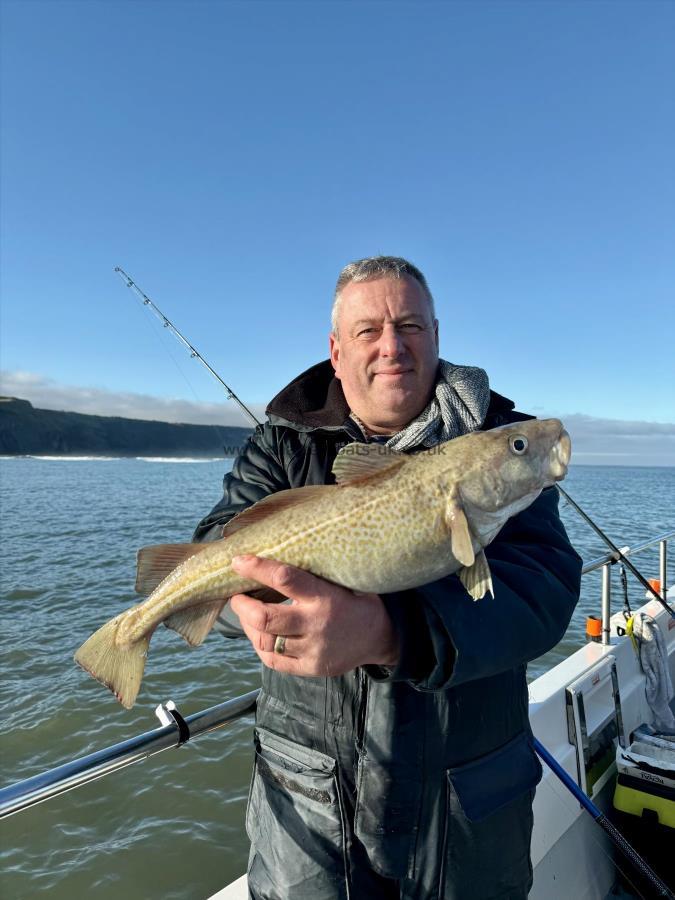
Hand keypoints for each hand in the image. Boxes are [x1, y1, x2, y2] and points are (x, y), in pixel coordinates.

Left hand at [229, 555, 399, 676]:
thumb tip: (274, 548)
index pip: (285, 579)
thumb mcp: (341, 580)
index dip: (257, 569)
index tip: (238, 561)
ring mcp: (312, 651)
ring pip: (265, 641)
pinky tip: (260, 633)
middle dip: (242, 606)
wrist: (380, 638)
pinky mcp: (310, 668)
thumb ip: (311, 573)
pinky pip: (273, 659)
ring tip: (246, 614)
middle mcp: (316, 625)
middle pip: (265, 619)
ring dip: (248, 625)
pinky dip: (259, 644)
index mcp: (325, 597)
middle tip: (237, 596)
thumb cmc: (354, 600)